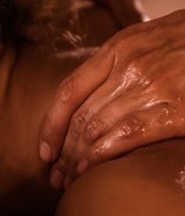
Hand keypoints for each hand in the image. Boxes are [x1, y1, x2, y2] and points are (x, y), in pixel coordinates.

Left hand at [39, 10, 184, 188]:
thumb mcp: (148, 36)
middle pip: (80, 116)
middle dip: (63, 150)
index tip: (44, 150)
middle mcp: (128, 67)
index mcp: (117, 48)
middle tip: (55, 175)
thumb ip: (121, 58)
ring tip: (70, 179)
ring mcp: (153, 86)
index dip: (51, 124)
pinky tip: (93, 170)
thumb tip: (94, 88)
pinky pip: (129, 135)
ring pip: (98, 128)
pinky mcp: (178, 109)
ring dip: (78, 159)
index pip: (68, 91)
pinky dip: (105, 155)